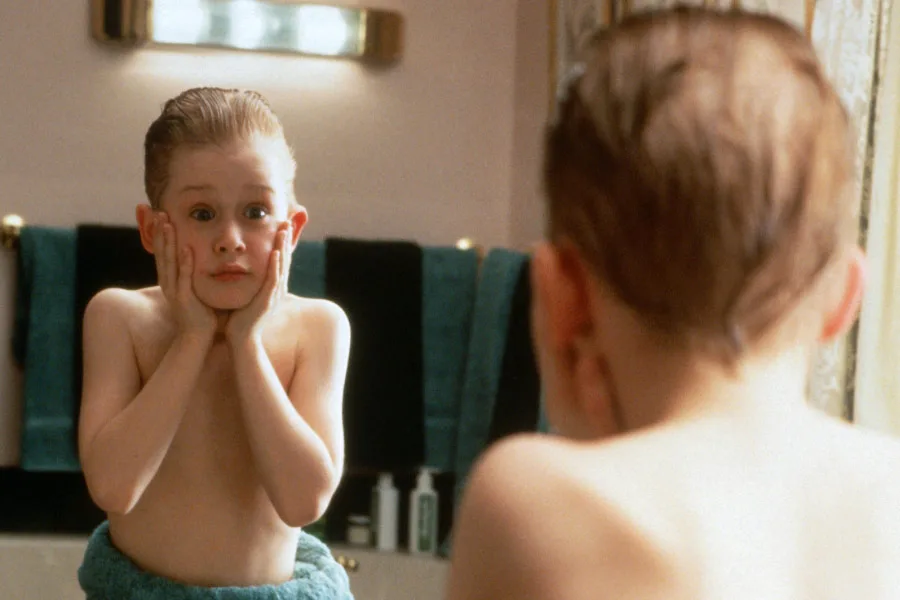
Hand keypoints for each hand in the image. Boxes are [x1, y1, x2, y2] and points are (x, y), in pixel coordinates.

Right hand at [152, 212, 216, 340]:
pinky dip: (185, 262)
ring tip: (167, 223)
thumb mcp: (193, 289)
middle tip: (158, 211)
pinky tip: (186, 248)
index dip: (160, 234)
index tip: (160, 216)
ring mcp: (174, 290)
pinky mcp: (184, 298)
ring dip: (168, 241)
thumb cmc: (200, 314)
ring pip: (169, 261)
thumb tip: (198, 260)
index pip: (163, 253)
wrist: (198, 338)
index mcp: (170, 280)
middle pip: (162, 253)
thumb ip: (193, 275)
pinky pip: (184, 277)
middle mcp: (168, 283)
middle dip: (160, 232)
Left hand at [225, 222, 291, 344]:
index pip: (279, 260)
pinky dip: (275, 266)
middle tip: (288, 221)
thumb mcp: (247, 295)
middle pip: (284, 259)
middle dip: (286, 240)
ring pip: (281, 266)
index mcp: (272, 286)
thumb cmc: (241, 319)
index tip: (282, 226)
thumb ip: (248, 283)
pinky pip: (273, 280)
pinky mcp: (267, 300)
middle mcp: (276, 288)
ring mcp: (273, 294)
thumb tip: (241, 270)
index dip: (282, 243)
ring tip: (284, 231)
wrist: (242, 340)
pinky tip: (276, 253)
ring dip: (283, 247)